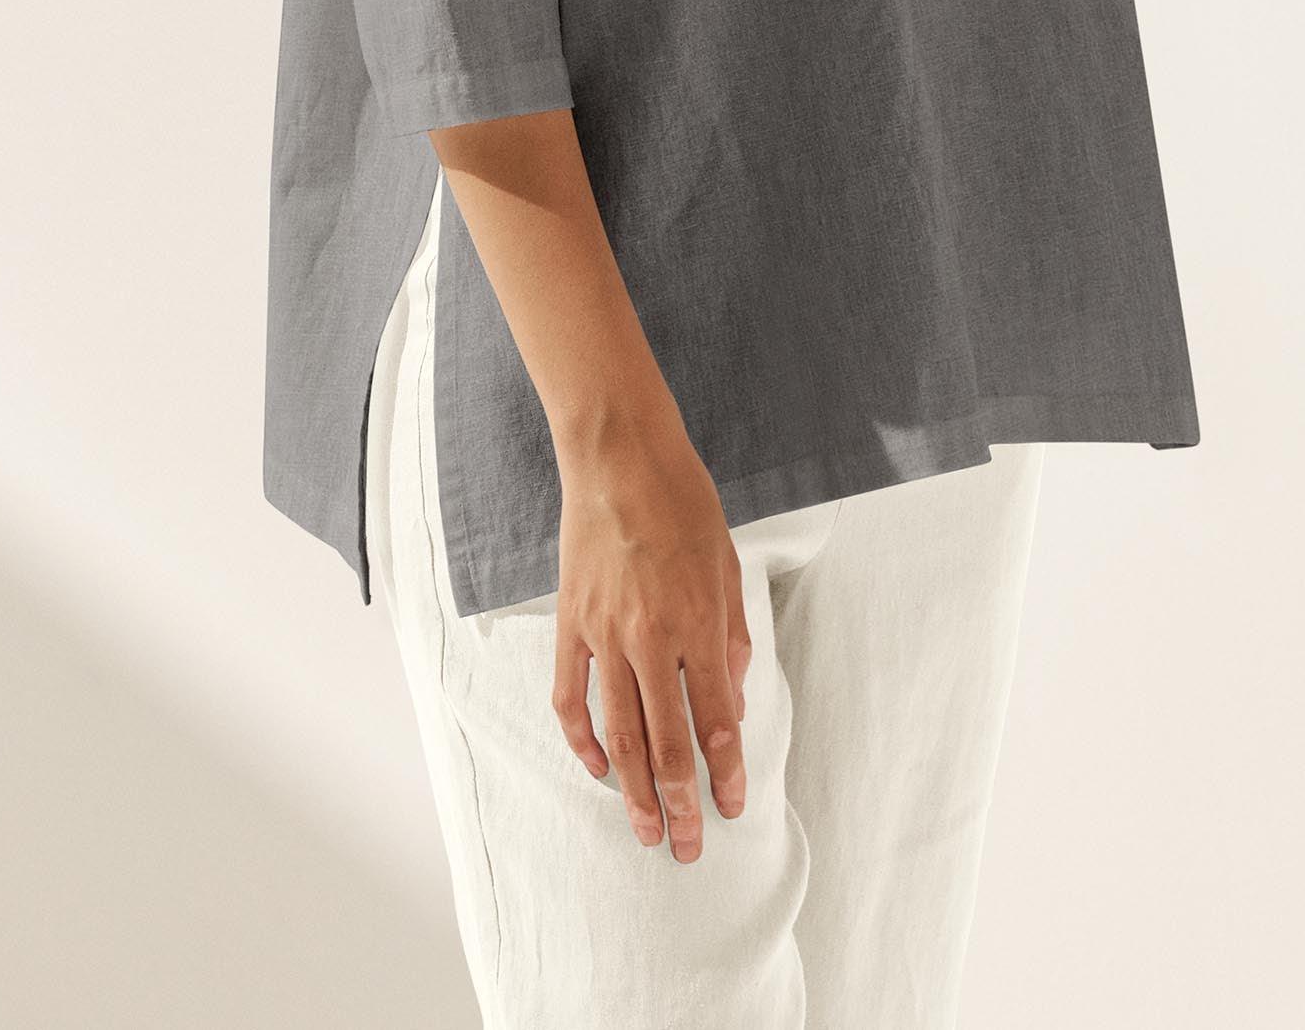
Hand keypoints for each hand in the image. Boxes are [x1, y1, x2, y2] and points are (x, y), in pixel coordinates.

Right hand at [549, 420, 750, 861]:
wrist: (619, 457)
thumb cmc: (684, 503)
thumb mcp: (728, 565)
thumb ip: (732, 637)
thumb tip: (730, 699)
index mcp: (698, 624)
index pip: (715, 719)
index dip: (727, 771)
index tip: (734, 807)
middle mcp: (651, 639)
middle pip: (667, 742)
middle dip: (680, 804)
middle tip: (687, 848)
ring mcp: (605, 634)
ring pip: (619, 733)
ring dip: (634, 790)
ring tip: (645, 832)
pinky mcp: (570, 624)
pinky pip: (572, 698)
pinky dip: (582, 741)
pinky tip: (598, 769)